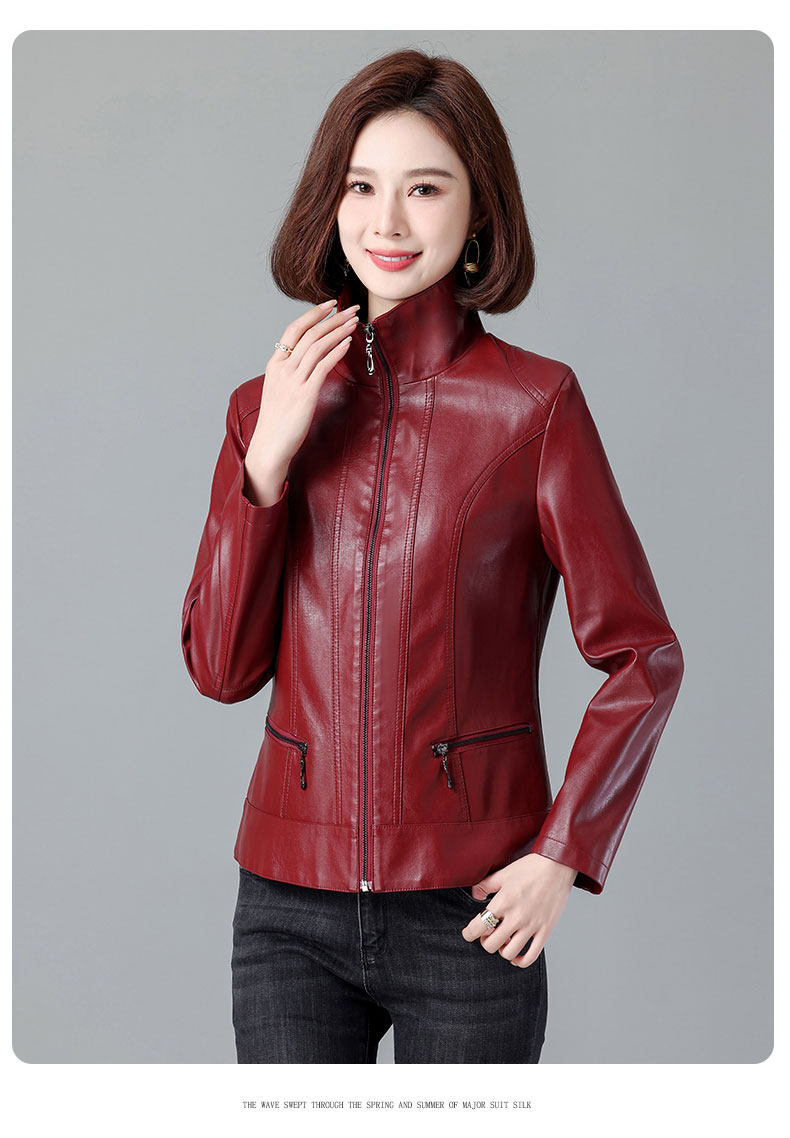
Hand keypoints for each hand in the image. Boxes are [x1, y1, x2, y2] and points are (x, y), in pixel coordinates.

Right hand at [243, 299, 359, 503]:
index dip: (314, 314)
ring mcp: (293, 380)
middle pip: (310, 333)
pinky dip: (336, 352)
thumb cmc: (278, 421)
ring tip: (354, 322)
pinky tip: (347, 344)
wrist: (270, 446)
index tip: (331, 304)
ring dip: (338, 331)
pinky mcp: (305, 394)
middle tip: (352, 309)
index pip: (294, 329)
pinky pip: (322, 367)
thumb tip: (311, 360)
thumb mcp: (281, 389)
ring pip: (317, 346)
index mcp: (275, 364)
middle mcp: (283, 368)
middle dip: (333, 318)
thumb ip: (293, 372)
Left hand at [461, 852, 576, 967]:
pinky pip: (530, 956)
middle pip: (490, 944)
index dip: (468, 933)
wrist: (557, 866)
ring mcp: (531, 926)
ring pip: (508, 953)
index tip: (468, 933)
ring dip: (501, 949)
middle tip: (487, 934)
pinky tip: (515, 955)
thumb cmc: (530, 867)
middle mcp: (516, 917)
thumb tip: (475, 895)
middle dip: (485, 941)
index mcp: (503, 902)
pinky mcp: (545, 931)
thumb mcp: (503, 874)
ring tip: (503, 940)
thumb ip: (485, 885)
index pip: (478, 927)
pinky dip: (520, 961)